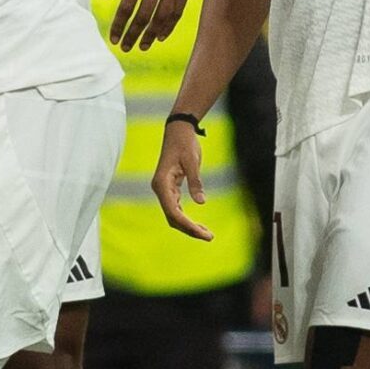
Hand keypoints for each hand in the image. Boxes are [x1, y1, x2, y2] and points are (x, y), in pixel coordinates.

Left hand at [103, 0, 200, 49]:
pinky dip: (170, 25)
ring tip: (144, 46)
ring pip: (162, 18)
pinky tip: (161, 35)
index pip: (126, 7)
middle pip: (143, 17)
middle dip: (133, 35)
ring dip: (152, 35)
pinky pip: (178, 11)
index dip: (119, 25)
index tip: (113, 38)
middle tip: (126, 48)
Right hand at [150, 120, 214, 240]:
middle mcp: (160, 188)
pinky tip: (199, 224)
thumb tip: (201, 202)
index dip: (187, 225)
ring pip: (174, 215)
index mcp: (162, 183)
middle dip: (189, 229)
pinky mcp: (170, 188)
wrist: (178, 130)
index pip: (173, 211)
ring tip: (207, 234)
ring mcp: (164, 189)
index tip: (203, 233)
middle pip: (172, 217)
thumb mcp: (192, 161)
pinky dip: (187, 218)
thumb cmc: (184, 143)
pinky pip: (176, 208)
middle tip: (209, 237)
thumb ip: (195, 181)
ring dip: (188, 226)